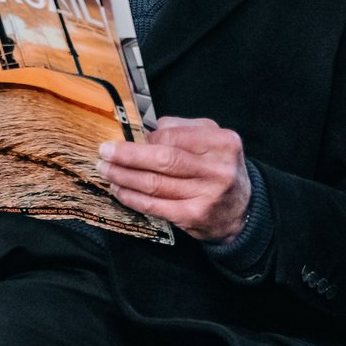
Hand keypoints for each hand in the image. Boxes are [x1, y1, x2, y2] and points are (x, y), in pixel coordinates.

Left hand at [96, 116, 251, 241]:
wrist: (241, 209)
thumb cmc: (217, 167)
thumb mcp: (211, 139)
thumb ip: (180, 129)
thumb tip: (144, 130)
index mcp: (221, 143)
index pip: (172, 137)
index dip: (144, 139)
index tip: (125, 138)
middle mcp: (216, 169)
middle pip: (162, 160)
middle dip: (127, 156)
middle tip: (104, 152)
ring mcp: (206, 195)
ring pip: (154, 184)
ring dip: (123, 176)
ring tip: (106, 169)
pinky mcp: (193, 216)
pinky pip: (154, 206)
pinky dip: (132, 197)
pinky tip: (119, 189)